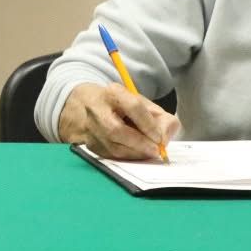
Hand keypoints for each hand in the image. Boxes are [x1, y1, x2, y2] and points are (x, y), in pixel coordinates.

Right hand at [57, 83, 178, 160]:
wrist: (83, 106)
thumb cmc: (118, 105)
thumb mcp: (140, 102)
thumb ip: (159, 117)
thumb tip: (166, 137)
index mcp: (113, 93)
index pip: (133, 106)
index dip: (148, 124)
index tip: (160, 137)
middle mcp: (97, 109)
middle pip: (117, 130)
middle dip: (140, 143)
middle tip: (156, 150)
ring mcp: (89, 128)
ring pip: (112, 147)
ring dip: (135, 154)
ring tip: (148, 153)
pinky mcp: (87, 144)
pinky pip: (109, 156)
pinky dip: (126, 158)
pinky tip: (135, 155)